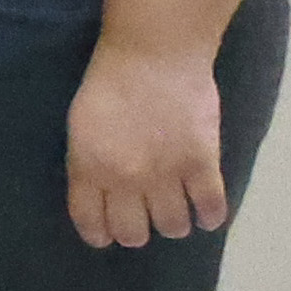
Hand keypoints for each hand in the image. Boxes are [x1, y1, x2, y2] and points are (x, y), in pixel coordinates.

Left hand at [66, 39, 233, 248]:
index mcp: (89, 168)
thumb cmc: (110, 83)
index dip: (100, 234)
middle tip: (144, 220)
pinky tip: (206, 215)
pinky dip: (210, 217)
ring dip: (173, 224)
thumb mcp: (80, 127)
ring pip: (173, 226)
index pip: (91, 221)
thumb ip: (88, 164)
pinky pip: (211, 207)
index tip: (108, 236)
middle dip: (137, 232)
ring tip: (176, 212)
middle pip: (133, 232)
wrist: (153, 54)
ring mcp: (166, 173)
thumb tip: (100, 194)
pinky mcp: (202, 163)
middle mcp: (126, 179)